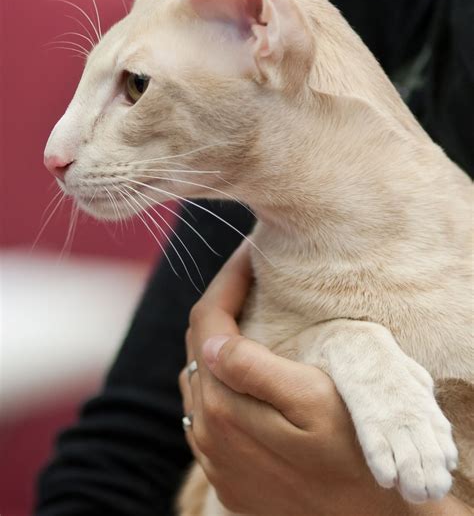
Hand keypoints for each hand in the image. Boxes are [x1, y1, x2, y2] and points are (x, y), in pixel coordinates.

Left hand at [179, 242, 468, 515]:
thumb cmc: (352, 458)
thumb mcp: (314, 403)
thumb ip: (255, 370)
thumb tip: (212, 340)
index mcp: (223, 402)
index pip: (207, 321)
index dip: (227, 281)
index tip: (250, 252)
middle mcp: (206, 428)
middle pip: (198, 344)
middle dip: (221, 303)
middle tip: (250, 274)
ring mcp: (212, 451)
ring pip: (199, 375)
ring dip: (217, 338)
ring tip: (247, 310)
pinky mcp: (223, 466)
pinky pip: (206, 408)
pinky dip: (219, 375)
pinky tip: (243, 365)